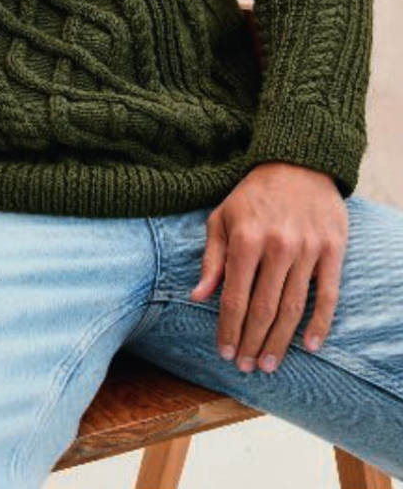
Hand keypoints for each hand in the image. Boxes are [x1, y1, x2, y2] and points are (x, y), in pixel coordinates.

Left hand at [190, 162, 347, 374]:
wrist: (298, 162)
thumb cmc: (253, 194)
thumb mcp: (223, 218)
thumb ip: (211, 258)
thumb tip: (197, 296)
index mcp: (246, 239)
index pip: (235, 297)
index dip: (229, 329)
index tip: (225, 352)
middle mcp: (277, 246)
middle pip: (263, 309)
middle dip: (252, 342)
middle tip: (247, 367)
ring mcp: (308, 249)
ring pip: (293, 308)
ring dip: (280, 341)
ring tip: (268, 363)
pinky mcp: (333, 249)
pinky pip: (327, 295)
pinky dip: (319, 324)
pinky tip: (309, 346)